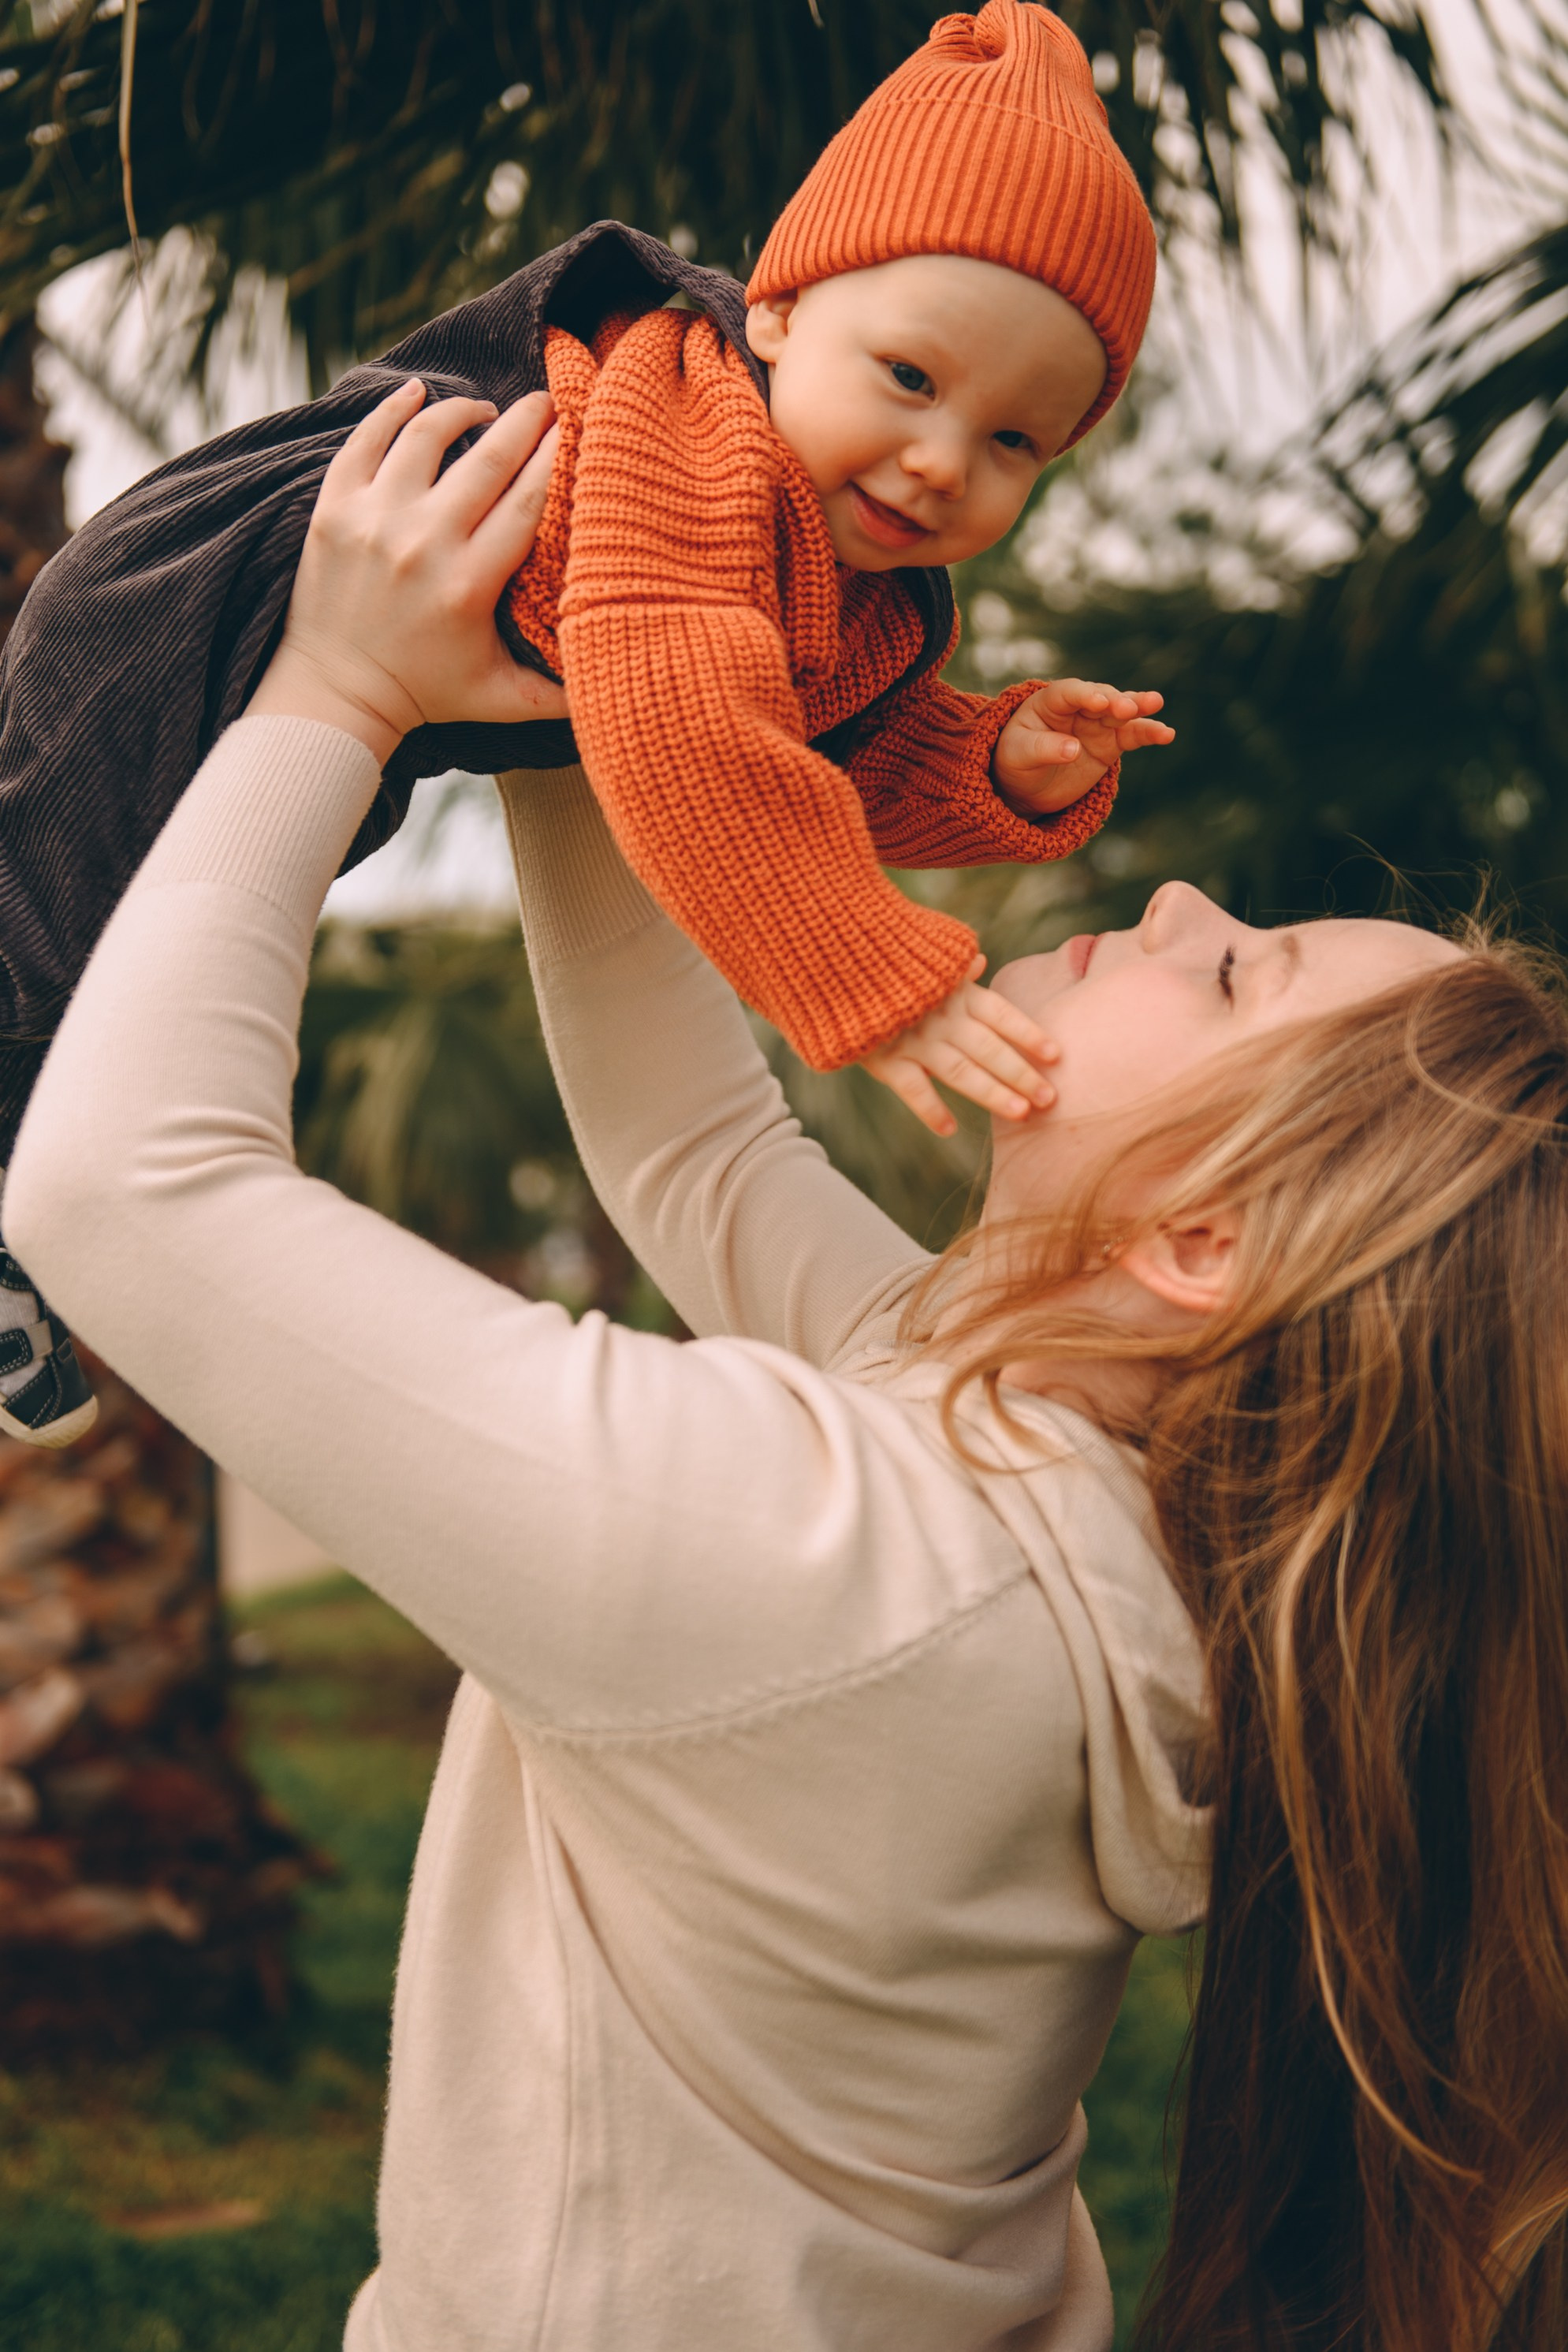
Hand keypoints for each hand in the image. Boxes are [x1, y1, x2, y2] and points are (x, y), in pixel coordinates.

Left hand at [248, 381, 568, 762]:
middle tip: (546, 401)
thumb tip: (618, 678)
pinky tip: (416, 392)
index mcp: (470, 584)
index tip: (577, 428)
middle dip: (525, 420)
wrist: (337, 694)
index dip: (555, 457)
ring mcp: (374, 521)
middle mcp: (423, 543)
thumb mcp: (500, 699)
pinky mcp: (335, 510)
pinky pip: (365, 440)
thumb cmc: (427, 692)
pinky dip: (391, 408)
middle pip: (488, 458)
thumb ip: (559, 693)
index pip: (527, 501)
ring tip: (484, 409)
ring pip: (426, 436)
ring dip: (463, 410)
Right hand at [860, 957, 1057, 1137]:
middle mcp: (941, 1017)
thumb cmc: (882, 963)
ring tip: (1021, 1113)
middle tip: (1050, 1098)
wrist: (834, 963)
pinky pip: (913, 1089)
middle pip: (990, 1049)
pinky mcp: (885, 1058)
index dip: (1029, 1034)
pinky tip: (950, 1129)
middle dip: (1022, 1073)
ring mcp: (914, 1039)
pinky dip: (930, 1110)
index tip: (1056, 1055)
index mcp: (955, 992)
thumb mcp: (921, 958)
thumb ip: (953, 968)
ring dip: (993, 1093)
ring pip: (961, 1072)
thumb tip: (980, 963)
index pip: (1001, 1015)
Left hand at [992, 677, 1172, 818]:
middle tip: (1128, 708)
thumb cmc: (1015, 762)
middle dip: (1114, 701)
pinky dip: (1149, 734)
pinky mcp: (1111, 743)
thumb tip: (1073, 750)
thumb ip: (1043, 749)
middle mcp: (1077, 707)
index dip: (1084, 695)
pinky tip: (1167, 734)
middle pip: (1101, 697)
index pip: (1069, 692)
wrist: (1026, 786)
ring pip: (1121, 711)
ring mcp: (1097, 723)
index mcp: (1049, 702)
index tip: (1099, 702)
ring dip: (1139, 707)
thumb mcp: (1019, 756)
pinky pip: (1132, 735)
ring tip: (1156, 703)